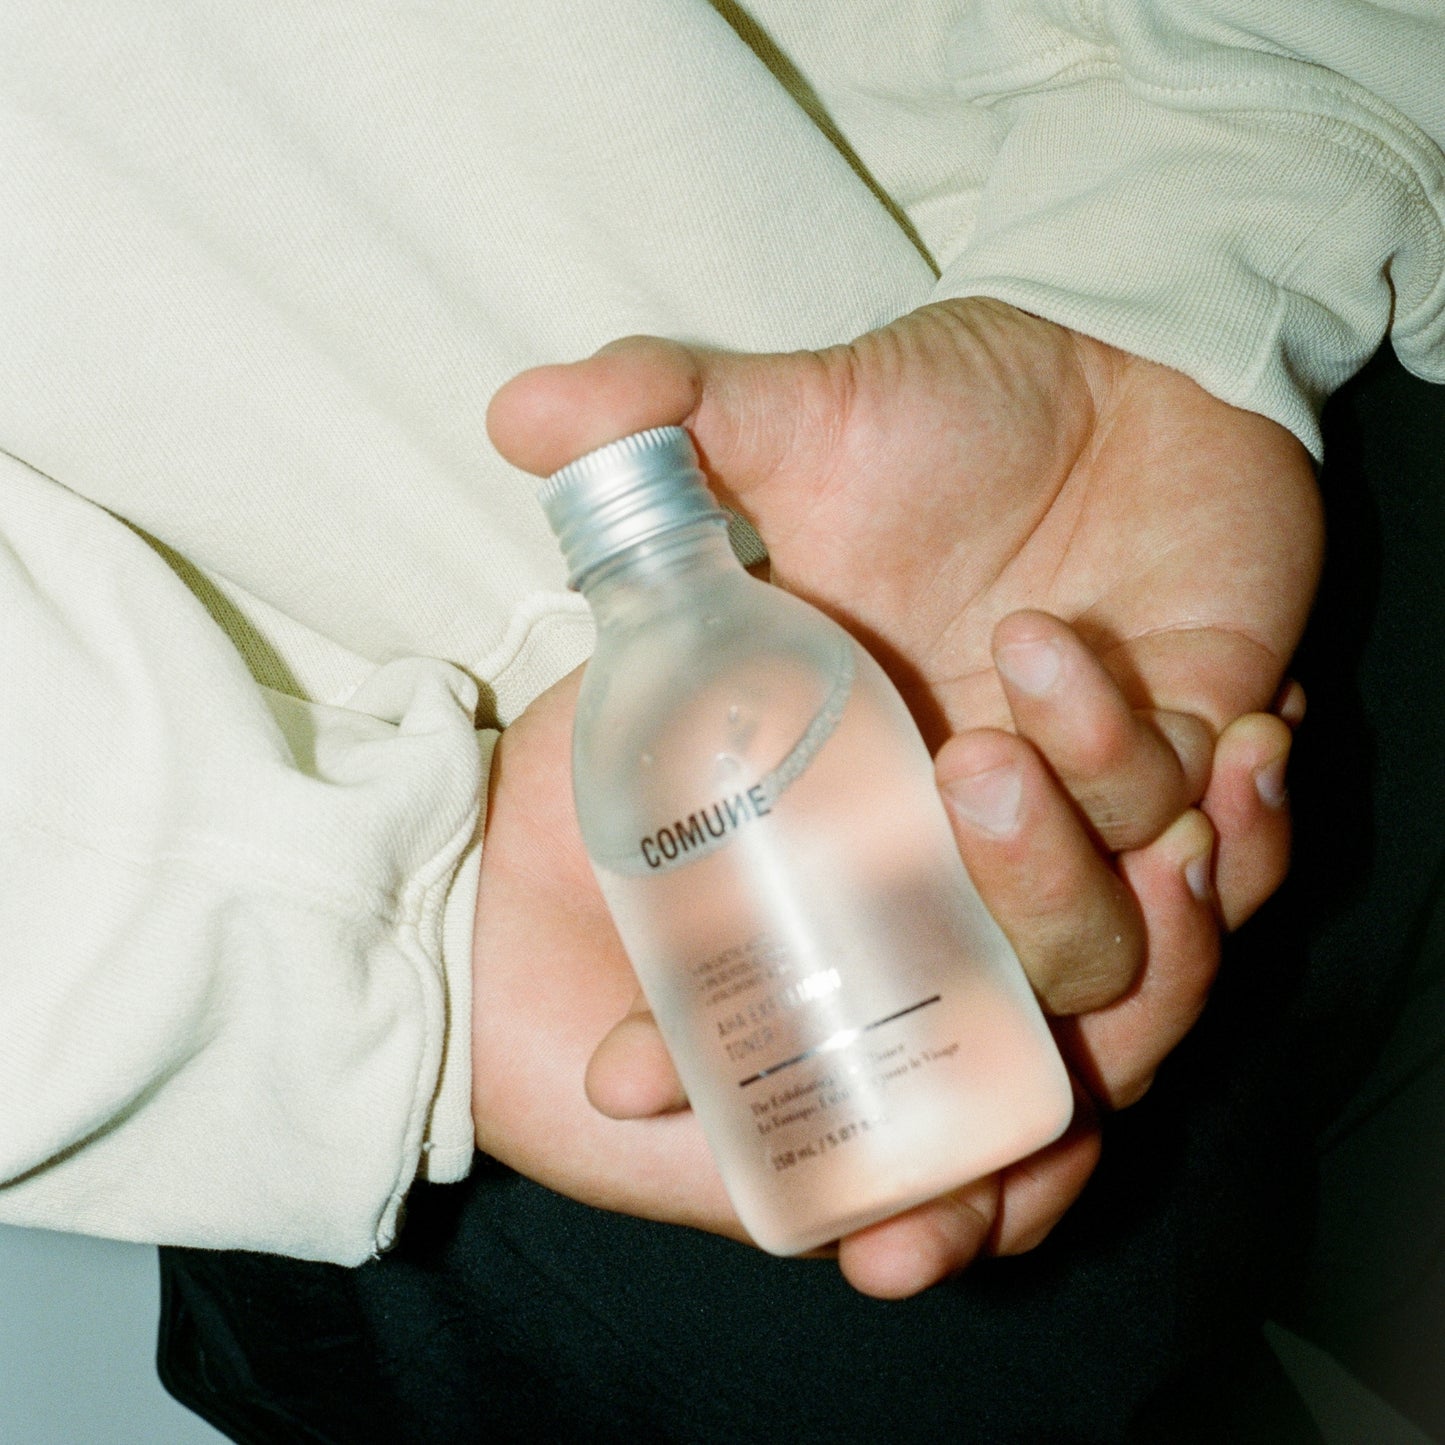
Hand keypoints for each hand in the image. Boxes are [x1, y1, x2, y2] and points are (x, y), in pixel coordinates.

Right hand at [483, 298, 1321, 1293]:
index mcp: (856, 793)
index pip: (778, 961)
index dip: (697, 1048)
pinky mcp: (1206, 764)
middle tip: (944, 807)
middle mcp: (967, 835)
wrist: (1125, 355)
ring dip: (1049, 871)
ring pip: (1094, 952)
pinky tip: (1153, 695)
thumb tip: (515, 409)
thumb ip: (668, 416)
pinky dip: (1185, 788)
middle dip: (934, 1030)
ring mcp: (1090, 816)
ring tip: (1004, 725)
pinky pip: (1200, 834)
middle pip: (955, 1009)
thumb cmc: (952, 408)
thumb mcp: (800, 417)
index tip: (623, 1078)